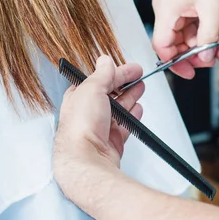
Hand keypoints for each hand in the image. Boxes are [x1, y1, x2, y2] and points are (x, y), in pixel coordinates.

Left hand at [53, 56, 144, 189]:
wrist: (87, 159)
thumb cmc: (81, 127)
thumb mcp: (92, 88)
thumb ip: (101, 74)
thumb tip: (104, 60)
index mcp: (77, 97)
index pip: (98, 79)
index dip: (115, 72)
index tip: (130, 68)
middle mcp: (87, 113)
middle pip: (109, 93)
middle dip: (125, 83)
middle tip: (138, 76)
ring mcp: (99, 128)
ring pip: (118, 109)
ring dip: (130, 97)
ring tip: (140, 88)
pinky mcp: (111, 142)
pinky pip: (124, 126)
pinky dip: (132, 117)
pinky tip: (138, 110)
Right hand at [152, 0, 218, 78]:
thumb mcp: (213, 10)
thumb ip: (209, 38)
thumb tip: (205, 58)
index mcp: (165, 10)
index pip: (162, 45)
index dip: (175, 62)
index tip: (191, 72)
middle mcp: (165, 10)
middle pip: (173, 44)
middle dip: (194, 54)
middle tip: (213, 59)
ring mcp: (173, 8)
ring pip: (184, 37)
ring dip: (202, 46)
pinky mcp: (182, 6)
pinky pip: (189, 28)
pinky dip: (203, 35)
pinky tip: (217, 39)